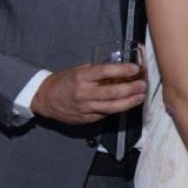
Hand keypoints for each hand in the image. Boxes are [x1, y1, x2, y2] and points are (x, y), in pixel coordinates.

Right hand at [31, 64, 146, 123]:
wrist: (44, 99)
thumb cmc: (63, 81)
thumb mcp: (77, 70)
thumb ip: (95, 71)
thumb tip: (117, 69)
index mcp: (81, 78)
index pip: (104, 72)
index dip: (121, 70)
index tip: (135, 68)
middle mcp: (84, 93)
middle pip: (112, 93)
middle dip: (131, 89)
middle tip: (143, 85)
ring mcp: (85, 108)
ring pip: (112, 107)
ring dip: (129, 102)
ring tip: (140, 96)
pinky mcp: (86, 119)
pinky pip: (105, 114)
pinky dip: (118, 109)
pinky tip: (128, 104)